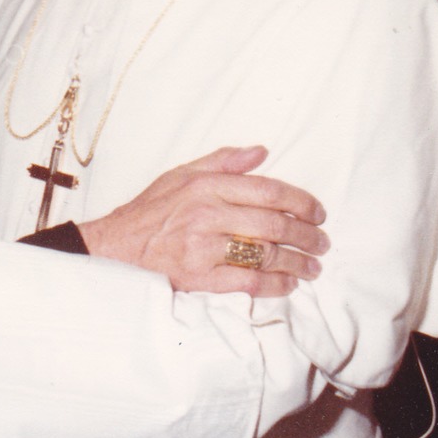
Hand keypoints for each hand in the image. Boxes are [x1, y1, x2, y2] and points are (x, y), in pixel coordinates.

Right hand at [76, 145, 328, 296]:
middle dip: (306, 236)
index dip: (301, 201)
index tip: (319, 213)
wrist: (115, 248)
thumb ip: (222, 161)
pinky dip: (274, 285)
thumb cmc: (150, 211)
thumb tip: (261, 152)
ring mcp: (203, 247)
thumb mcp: (180, 174)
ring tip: (313, 268)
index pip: (268, 190)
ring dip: (297, 263)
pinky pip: (248, 282)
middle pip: (273, 224)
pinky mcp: (199, 278)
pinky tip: (288, 284)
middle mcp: (206, 213)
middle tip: (322, 243)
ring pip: (265, 254)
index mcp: (206, 185)